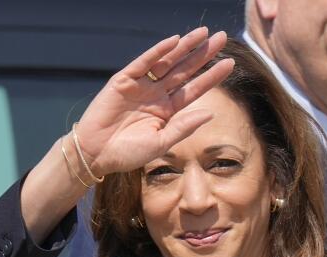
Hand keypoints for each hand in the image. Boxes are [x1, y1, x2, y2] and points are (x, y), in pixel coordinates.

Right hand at [73, 28, 233, 176]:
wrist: (96, 154)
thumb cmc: (127, 153)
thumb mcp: (161, 143)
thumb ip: (183, 127)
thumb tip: (210, 113)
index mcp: (167, 111)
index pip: (194, 89)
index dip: (211, 76)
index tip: (230, 64)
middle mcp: (156, 95)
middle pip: (184, 70)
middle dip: (202, 54)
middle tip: (222, 38)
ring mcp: (141, 86)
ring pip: (167, 62)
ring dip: (184, 47)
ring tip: (203, 33)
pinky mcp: (123, 80)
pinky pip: (143, 63)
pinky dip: (157, 51)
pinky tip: (174, 41)